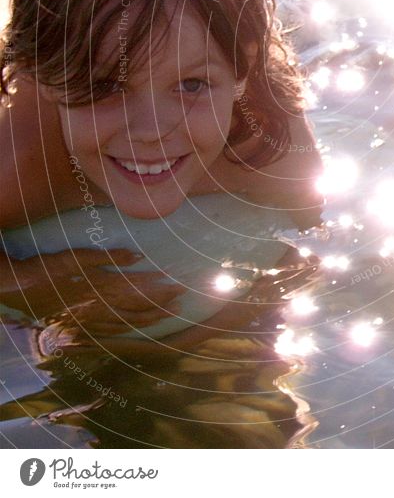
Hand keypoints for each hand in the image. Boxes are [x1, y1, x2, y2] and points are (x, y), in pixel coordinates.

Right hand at [1, 247, 185, 335]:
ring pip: (127, 323)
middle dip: (161, 304)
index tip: (178, 284)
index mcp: (101, 287)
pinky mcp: (81, 325)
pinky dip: (129, 330)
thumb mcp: (77, 256)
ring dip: (150, 318)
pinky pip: (110, 331)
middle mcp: (99, 306)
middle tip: (181, 300)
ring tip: (168, 314)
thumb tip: (138, 256)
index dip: (160, 288)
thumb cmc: (48, 268)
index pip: (138, 290)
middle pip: (138, 308)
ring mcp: (90, 319)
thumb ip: (109, 258)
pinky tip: (138, 328)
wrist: (17, 289)